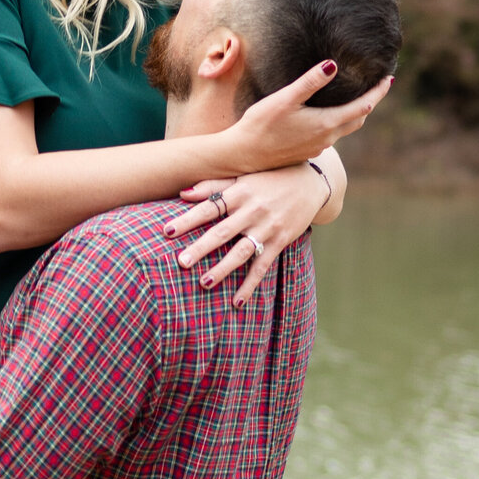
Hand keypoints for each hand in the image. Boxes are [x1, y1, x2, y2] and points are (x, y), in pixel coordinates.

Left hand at [165, 160, 336, 305]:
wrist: (311, 183)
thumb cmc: (270, 178)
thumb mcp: (243, 176)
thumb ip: (213, 185)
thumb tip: (182, 193)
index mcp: (239, 192)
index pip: (208, 206)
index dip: (187, 219)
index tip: (167, 231)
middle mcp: (252, 210)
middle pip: (222, 232)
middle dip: (201, 248)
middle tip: (181, 262)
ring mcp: (267, 228)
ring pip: (241, 252)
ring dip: (223, 269)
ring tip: (204, 283)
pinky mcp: (280, 241)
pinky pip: (262, 266)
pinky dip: (250, 284)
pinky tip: (237, 301)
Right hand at [226, 61, 392, 173]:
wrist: (243, 155)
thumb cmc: (260, 125)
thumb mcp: (285, 99)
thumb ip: (309, 82)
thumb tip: (333, 65)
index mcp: (326, 124)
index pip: (363, 106)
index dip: (378, 92)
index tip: (389, 77)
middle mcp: (327, 138)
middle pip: (358, 119)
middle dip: (371, 101)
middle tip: (380, 85)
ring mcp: (317, 147)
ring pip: (345, 128)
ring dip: (355, 112)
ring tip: (360, 96)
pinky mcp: (307, 151)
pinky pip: (331, 134)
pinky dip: (339, 121)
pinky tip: (330, 113)